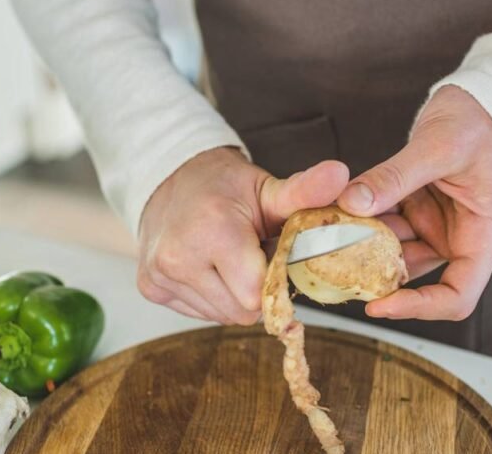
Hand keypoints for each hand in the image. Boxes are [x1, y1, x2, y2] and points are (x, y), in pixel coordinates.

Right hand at [138, 147, 349, 323]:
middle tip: (250, 256)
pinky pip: (198, 312)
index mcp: (213, 231)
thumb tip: (341, 176)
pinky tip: (208, 266)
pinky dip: (211, 296)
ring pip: (220, 316)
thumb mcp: (267, 189)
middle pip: (241, 311)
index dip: (274, 280)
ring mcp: (160, 275)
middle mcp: (179, 256)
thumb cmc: (224, 187)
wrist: (169, 178)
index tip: (271, 255)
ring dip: (233, 295)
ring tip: (228, 259)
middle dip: (255, 290)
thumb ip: (305, 192)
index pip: (258, 293)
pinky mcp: (150, 287)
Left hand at [338, 85, 491, 320]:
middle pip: (417, 278)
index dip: (419, 308)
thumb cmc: (478, 123)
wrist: (482, 101)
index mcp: (485, 235)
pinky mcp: (419, 211)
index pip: (458, 295)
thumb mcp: (437, 146)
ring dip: (362, 245)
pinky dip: (362, 221)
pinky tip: (336, 211)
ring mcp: (437, 226)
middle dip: (375, 274)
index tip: (378, 304)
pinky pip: (386, 226)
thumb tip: (352, 204)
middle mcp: (461, 238)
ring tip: (328, 233)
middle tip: (333, 265)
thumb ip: (394, 177)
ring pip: (393, 252)